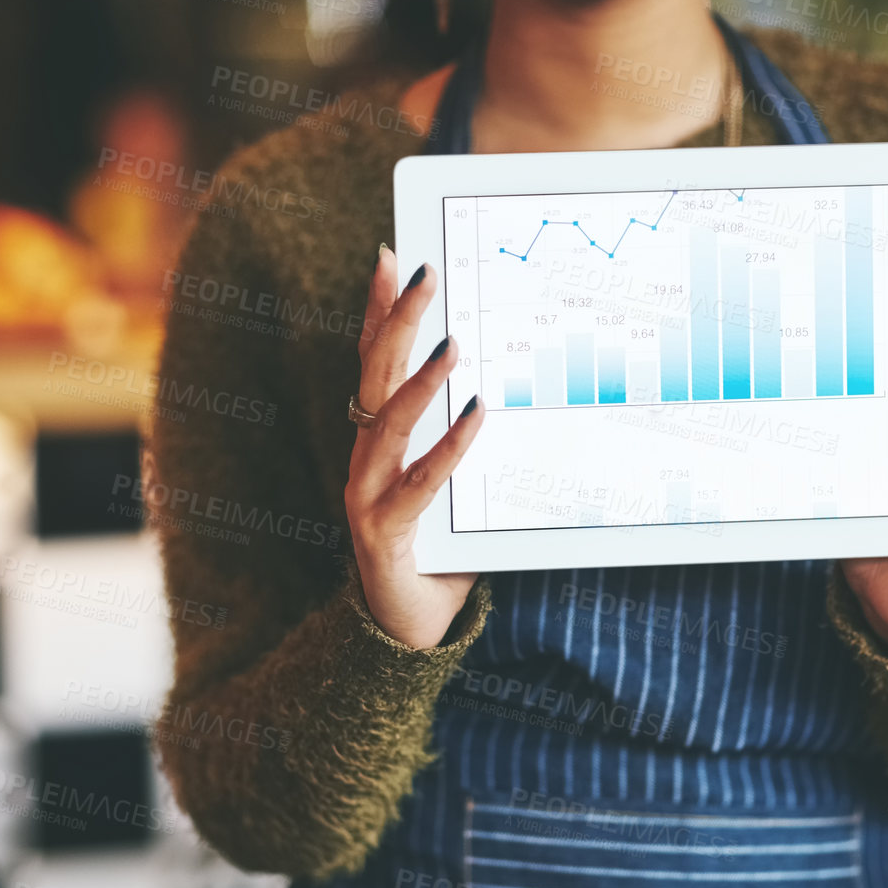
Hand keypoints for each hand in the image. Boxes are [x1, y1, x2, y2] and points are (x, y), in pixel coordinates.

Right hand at [344, 246, 485, 648]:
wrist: (410, 631)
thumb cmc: (441, 552)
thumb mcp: (462, 486)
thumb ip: (474, 442)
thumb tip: (522, 387)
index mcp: (379, 441)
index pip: (374, 361)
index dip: (378, 309)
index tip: (392, 256)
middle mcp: (364, 459)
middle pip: (374, 375)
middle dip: (395, 319)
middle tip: (420, 271)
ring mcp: (366, 495)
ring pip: (386, 423)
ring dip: (419, 380)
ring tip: (451, 343)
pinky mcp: (383, 533)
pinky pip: (419, 483)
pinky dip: (447, 448)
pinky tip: (475, 416)